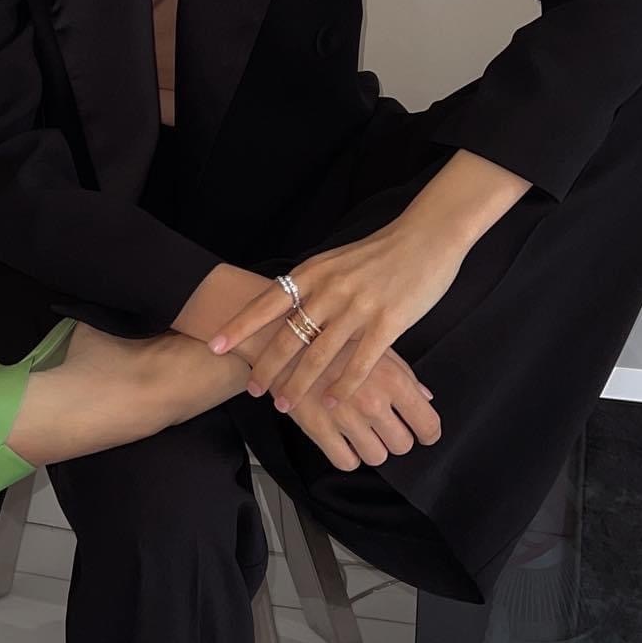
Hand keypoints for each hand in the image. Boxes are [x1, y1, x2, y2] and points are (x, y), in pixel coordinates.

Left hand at [208, 220, 465, 412]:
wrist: (426, 238)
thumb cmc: (380, 252)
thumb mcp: (335, 261)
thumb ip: (311, 284)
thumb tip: (282, 304)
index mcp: (313, 273)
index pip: (266, 304)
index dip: (239, 327)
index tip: (215, 345)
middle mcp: (330, 291)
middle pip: (288, 337)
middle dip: (266, 367)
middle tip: (252, 389)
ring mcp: (358, 308)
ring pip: (318, 356)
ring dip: (297, 384)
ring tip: (283, 405)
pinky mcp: (387, 323)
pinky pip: (359, 363)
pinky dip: (342, 386)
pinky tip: (331, 403)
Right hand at [271, 337, 440, 470]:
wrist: (282, 337)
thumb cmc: (332, 338)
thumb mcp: (375, 346)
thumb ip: (404, 374)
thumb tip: (425, 398)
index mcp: (392, 379)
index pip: (427, 423)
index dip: (428, 433)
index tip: (423, 433)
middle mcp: (373, 401)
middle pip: (402, 445)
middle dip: (396, 438)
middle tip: (384, 427)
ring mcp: (346, 418)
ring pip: (376, 457)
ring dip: (372, 448)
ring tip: (361, 432)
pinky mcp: (319, 429)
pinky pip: (346, 462)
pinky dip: (347, 455)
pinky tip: (342, 438)